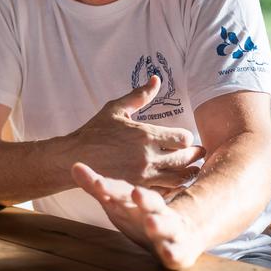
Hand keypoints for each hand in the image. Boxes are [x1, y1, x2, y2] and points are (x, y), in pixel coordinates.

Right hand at [68, 76, 204, 188]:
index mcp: (146, 135)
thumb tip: (156, 78)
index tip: (182, 139)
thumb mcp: (115, 109)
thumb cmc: (94, 132)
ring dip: (187, 173)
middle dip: (193, 155)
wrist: (74, 158)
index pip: (184, 138)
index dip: (186, 138)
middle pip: (186, 158)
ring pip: (179, 178)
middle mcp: (149, 156)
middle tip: (196, 154)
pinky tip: (172, 182)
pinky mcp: (137, 188)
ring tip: (189, 169)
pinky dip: (172, 187)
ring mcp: (144, 175)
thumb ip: (139, 95)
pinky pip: (165, 191)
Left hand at [71, 162, 205, 269]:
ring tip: (151, 222)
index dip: (111, 188)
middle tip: (136, 192)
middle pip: (151, 202)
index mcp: (139, 200)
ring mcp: (169, 230)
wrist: (181, 234)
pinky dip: (173, 253)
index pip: (124, 191)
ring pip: (165, 226)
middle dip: (144, 198)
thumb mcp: (118, 203)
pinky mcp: (178, 251)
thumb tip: (74, 166)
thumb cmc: (140, 216)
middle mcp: (156, 211)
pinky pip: (175, 253)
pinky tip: (169, 254)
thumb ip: (99, 189)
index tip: (98, 183)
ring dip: (158, 224)